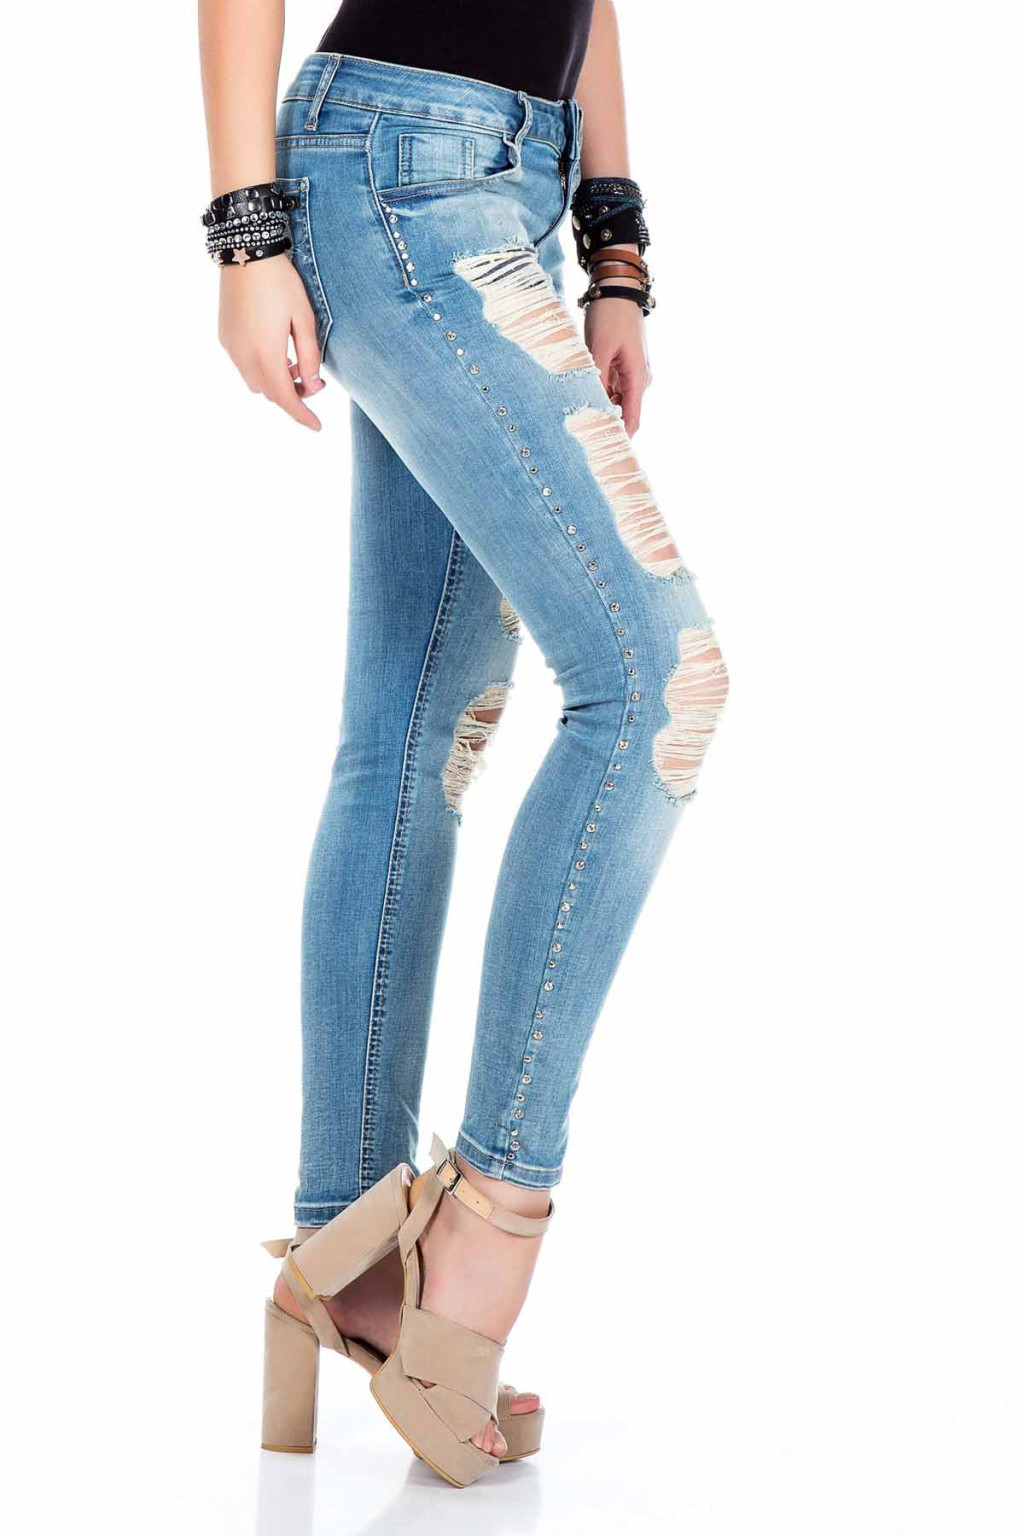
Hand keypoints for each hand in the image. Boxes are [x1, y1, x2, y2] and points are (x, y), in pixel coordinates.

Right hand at [218, 255, 325, 430]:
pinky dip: (261, 369)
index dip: (302, 415)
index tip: (317, 427)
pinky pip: (244, 366)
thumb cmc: (281, 283)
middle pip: (271, 393)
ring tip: (293, 362)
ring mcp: (231, 348)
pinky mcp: (225, 337)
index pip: (286, 398)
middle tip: (313, 380)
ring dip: (275, 382)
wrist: (246, 252)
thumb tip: (313, 387)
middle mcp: (244, 357)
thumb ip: (310, 356)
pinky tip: (274, 348)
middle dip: (292, 395)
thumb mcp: (305, 318)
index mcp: (267, 354)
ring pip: (255, 383)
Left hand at [584, 297, 651, 437]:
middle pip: (625, 413)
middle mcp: (639, 379)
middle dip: (607, 424)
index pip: (632, 420)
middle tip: (582, 438)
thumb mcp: (598, 349)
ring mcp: (632, 373)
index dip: (620, 439)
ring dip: (601, 408)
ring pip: (617, 401)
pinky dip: (600, 395)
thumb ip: (596, 381)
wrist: (618, 288)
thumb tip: (592, 408)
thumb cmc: (610, 315)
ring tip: (578, 418)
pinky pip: (613, 388)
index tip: (605, 452)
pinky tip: (582, 396)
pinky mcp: (623, 365)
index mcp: (637, 378)